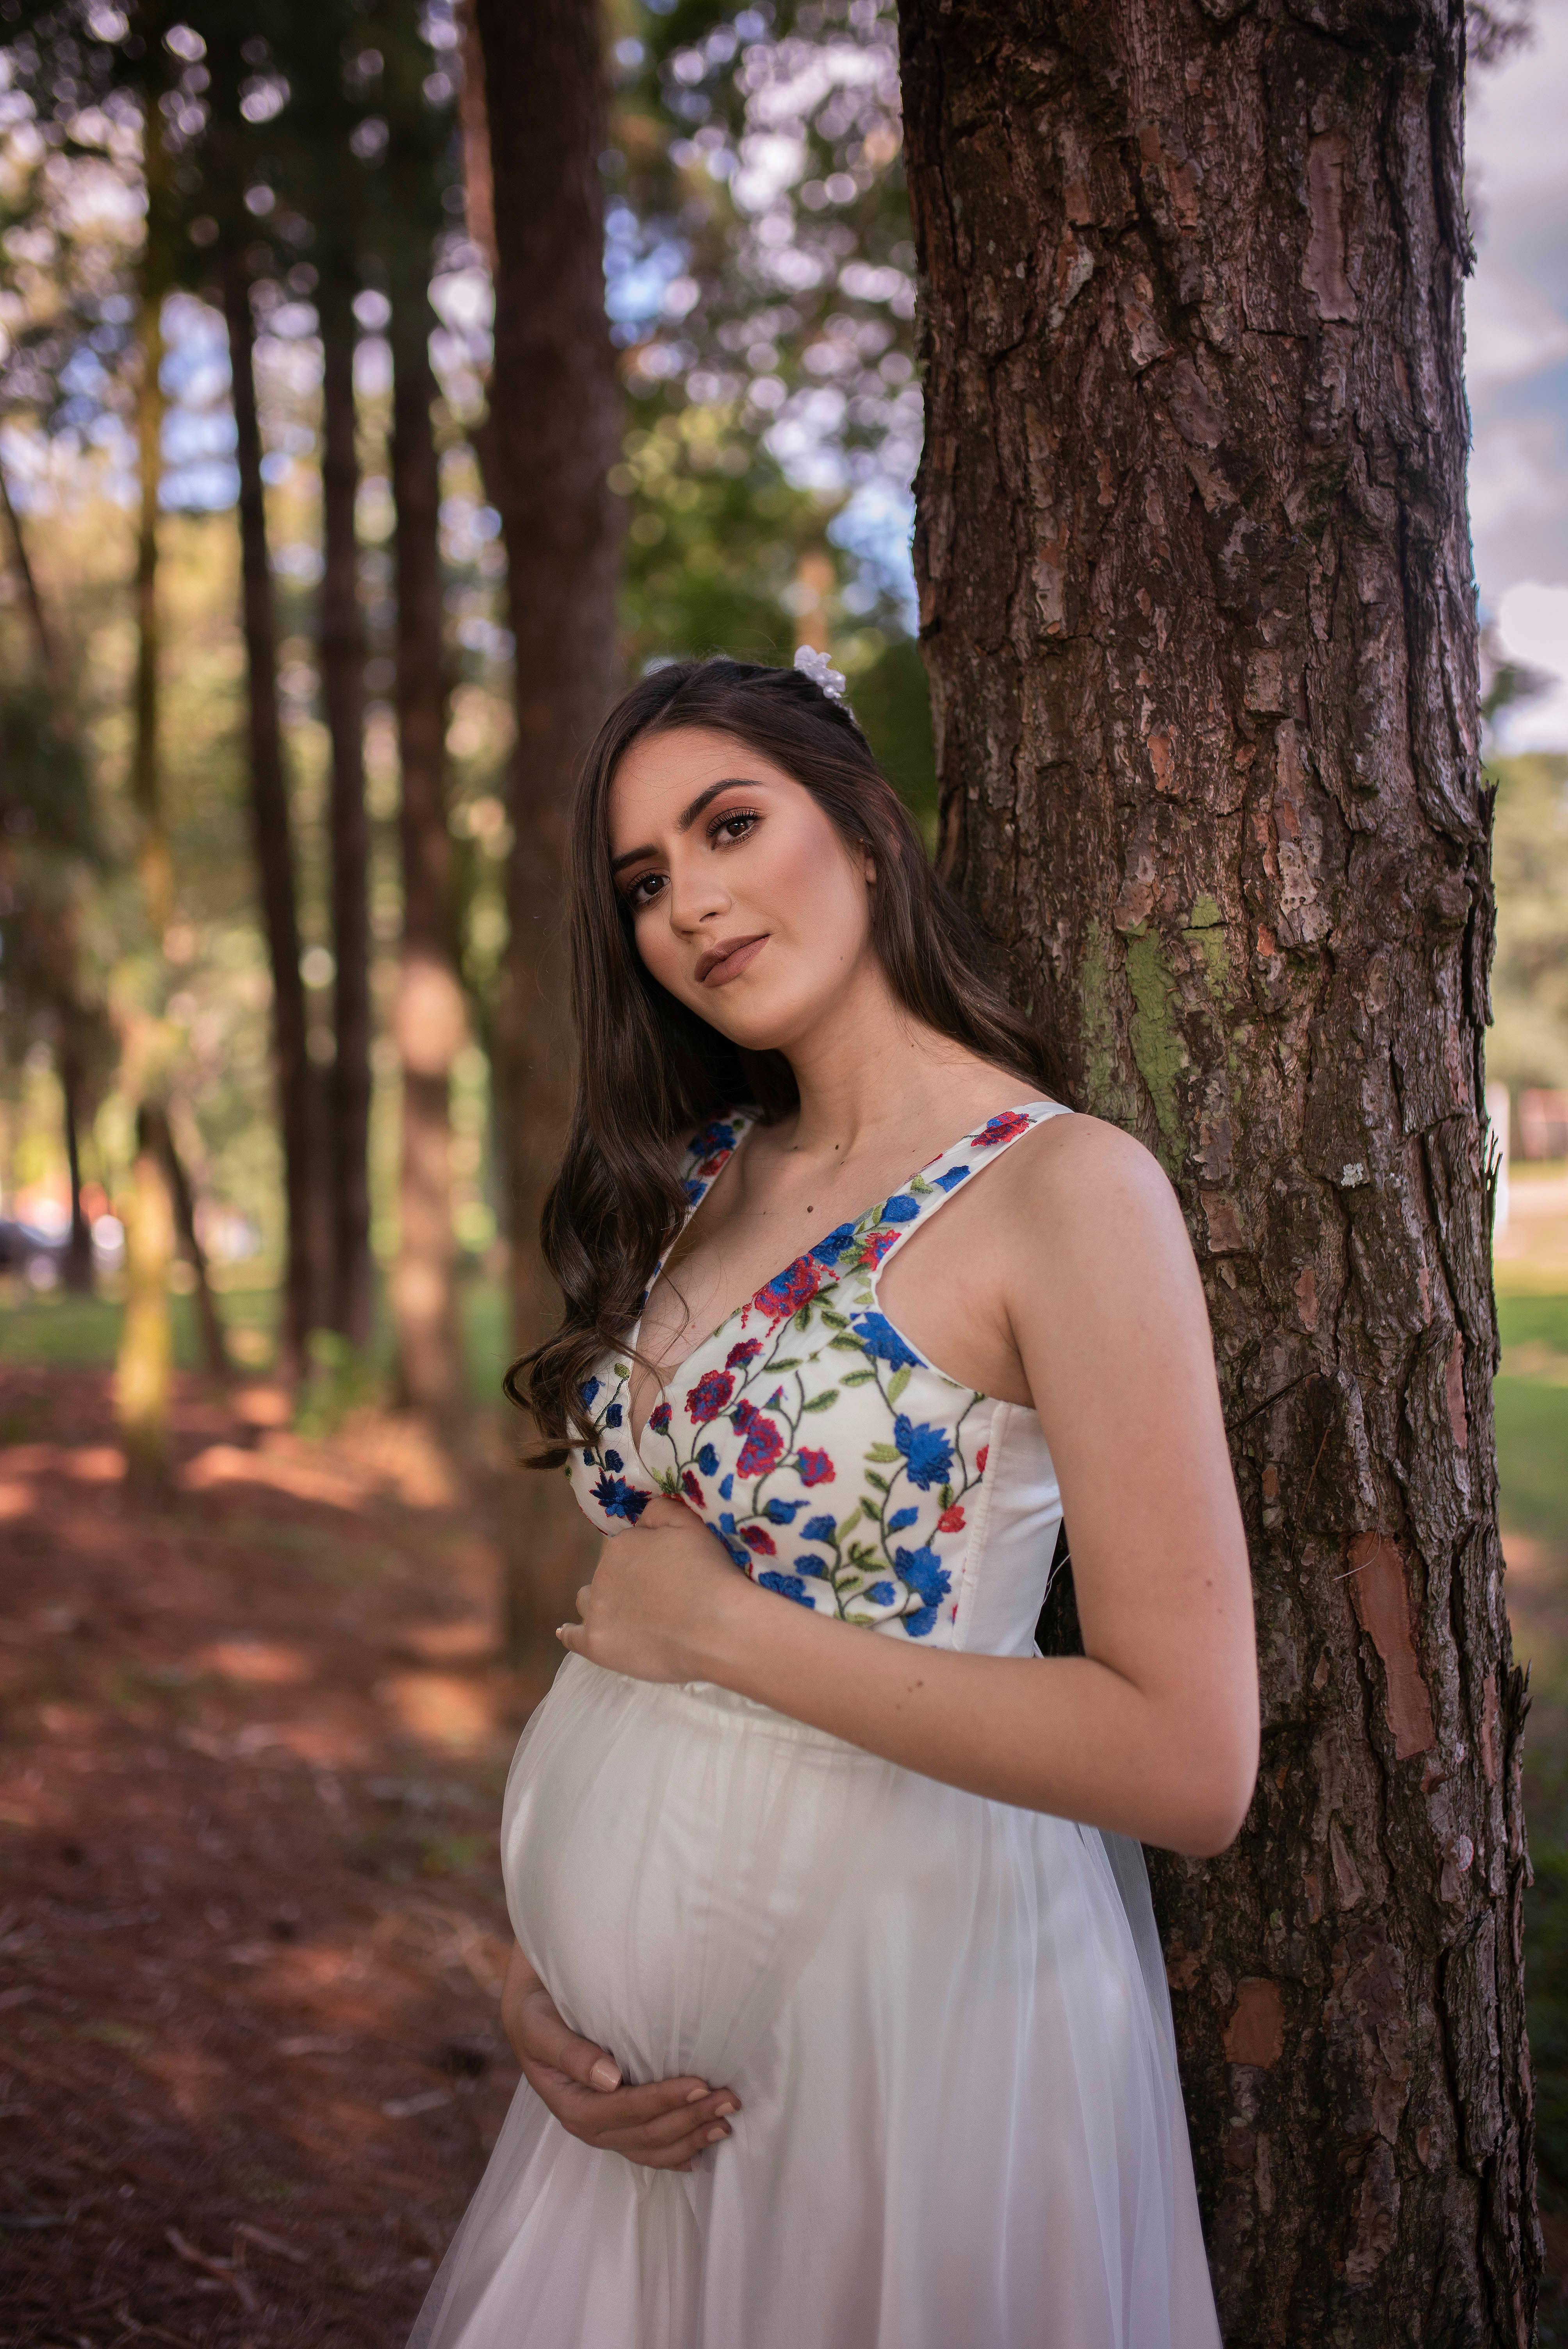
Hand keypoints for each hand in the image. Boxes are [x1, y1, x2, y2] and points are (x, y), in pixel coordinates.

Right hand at [500, 1943, 738, 2171]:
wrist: (531, 2014)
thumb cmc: (538, 2015)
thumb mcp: (541, 2027)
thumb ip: (571, 2053)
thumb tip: (609, 2079)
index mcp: (571, 2105)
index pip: (625, 2110)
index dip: (664, 2100)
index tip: (700, 2085)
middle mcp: (589, 2126)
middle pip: (646, 2133)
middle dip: (690, 2119)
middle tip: (729, 2100)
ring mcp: (604, 2130)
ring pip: (652, 2146)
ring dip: (691, 2137)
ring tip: (726, 2124)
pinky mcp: (615, 2125)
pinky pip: (647, 2149)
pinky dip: (676, 2152)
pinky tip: (701, 2152)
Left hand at [556, 1493, 751, 1683]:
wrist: (716, 1627)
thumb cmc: (707, 1574)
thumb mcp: (689, 1524)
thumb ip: (659, 1511)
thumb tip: (641, 1516)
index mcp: (620, 1545)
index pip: (624, 1546)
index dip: (645, 1558)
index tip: (665, 1570)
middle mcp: (601, 1575)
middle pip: (607, 1574)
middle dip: (626, 1580)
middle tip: (658, 1596)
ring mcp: (596, 1612)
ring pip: (587, 1601)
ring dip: (600, 1602)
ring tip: (621, 1613)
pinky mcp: (596, 1645)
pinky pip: (571, 1637)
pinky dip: (570, 1633)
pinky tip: (567, 1632)